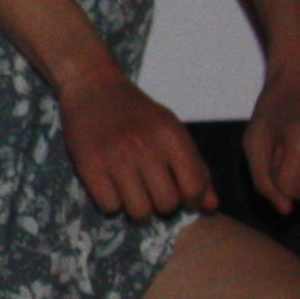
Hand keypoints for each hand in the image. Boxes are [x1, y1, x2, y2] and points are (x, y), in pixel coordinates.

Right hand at [59, 67, 215, 222]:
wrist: (93, 86)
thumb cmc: (137, 112)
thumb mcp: (172, 131)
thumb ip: (195, 167)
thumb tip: (211, 206)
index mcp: (171, 136)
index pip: (194, 187)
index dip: (192, 201)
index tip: (183, 198)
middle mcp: (145, 146)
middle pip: (166, 204)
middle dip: (163, 206)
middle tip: (154, 195)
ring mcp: (115, 157)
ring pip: (139, 212)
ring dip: (139, 211)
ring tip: (134, 196)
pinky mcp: (88, 166)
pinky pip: (109, 207)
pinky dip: (112, 204)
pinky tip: (112, 188)